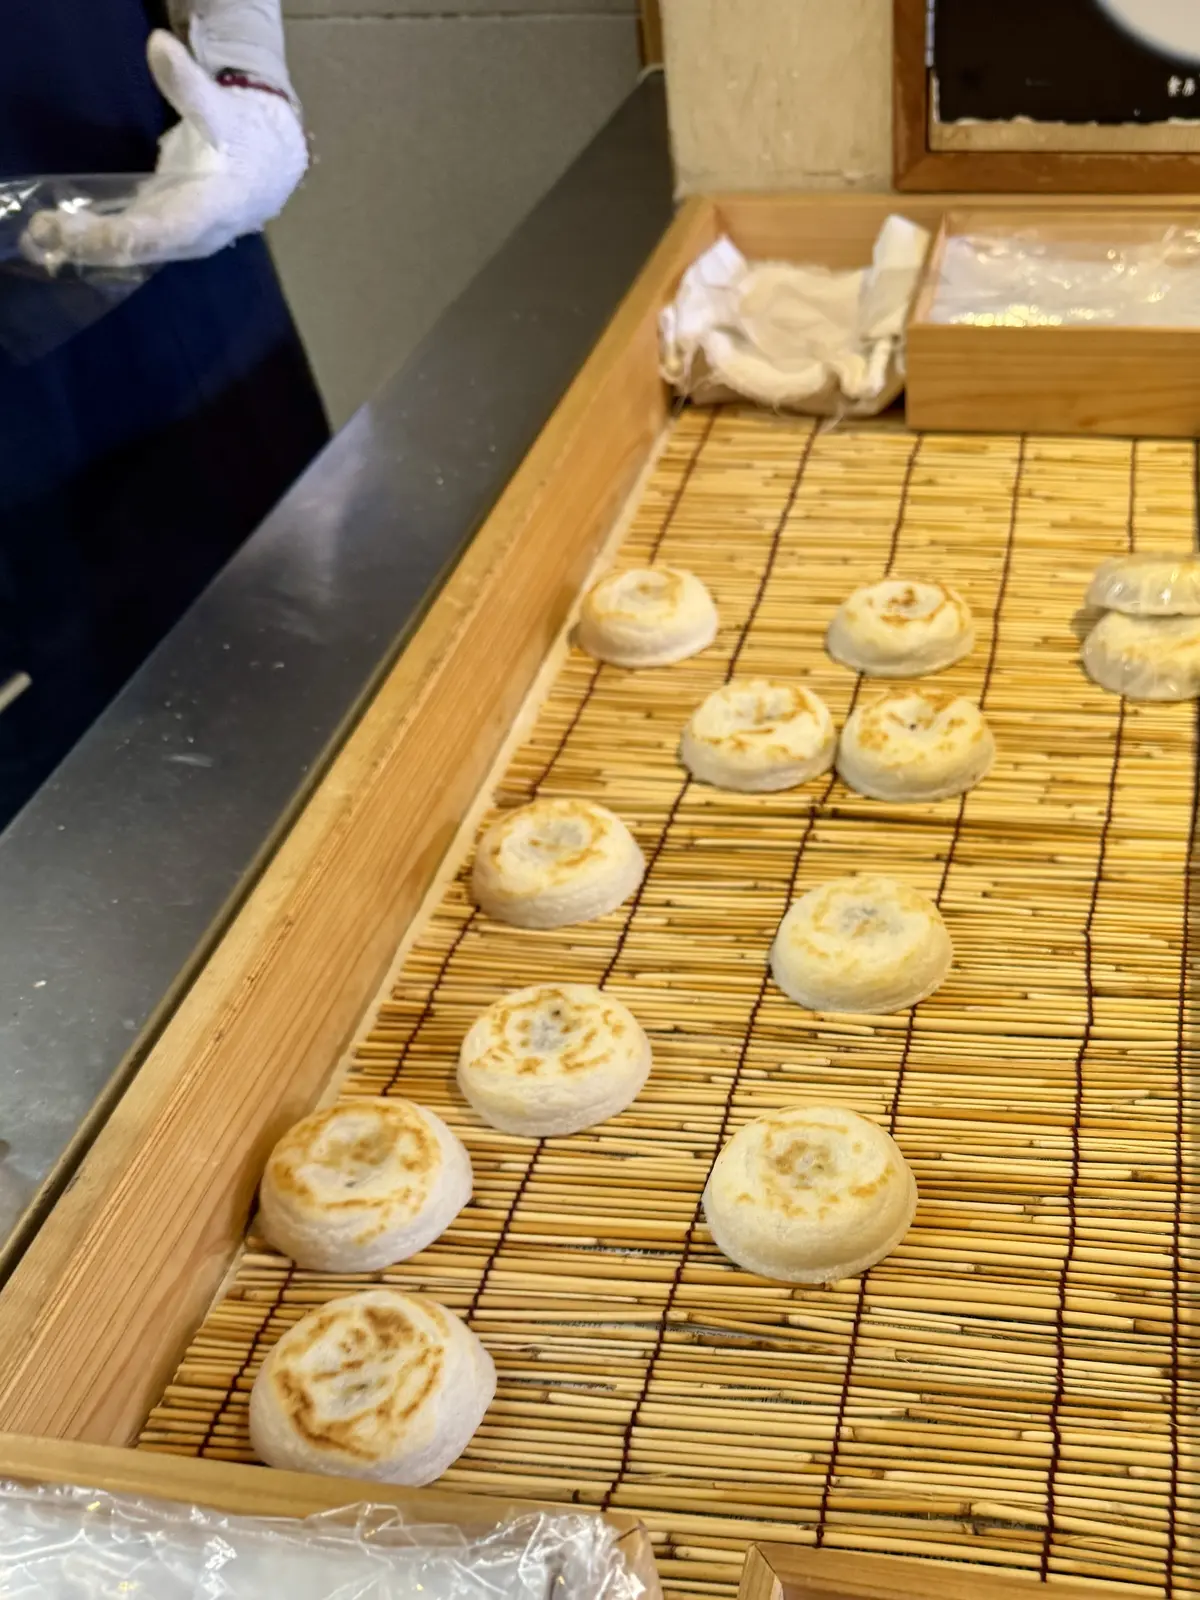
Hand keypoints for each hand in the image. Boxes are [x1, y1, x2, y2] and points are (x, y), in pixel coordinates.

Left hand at [25, 30, 306, 268]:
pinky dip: (96, 242)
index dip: (130, 235)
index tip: (90, 231)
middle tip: (46, 230)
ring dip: (86, 247)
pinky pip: (129, 244)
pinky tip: (62, 235)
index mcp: (213, 208)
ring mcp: (178, 239)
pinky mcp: (164, 234)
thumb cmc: (246, 140)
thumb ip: (187, 84)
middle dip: (93, 243)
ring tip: (43, 236)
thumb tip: (158, 44)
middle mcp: (194, 235)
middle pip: (141, 248)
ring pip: (132, 252)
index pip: (168, 231)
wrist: (270, 168)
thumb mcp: (220, 110)